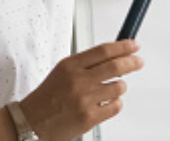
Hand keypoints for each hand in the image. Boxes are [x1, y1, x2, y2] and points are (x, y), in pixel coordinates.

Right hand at [20, 40, 143, 140]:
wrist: (30, 122)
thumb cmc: (47, 98)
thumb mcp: (62, 72)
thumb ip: (85, 64)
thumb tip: (114, 56)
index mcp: (70, 65)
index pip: (104, 50)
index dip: (123, 46)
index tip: (134, 45)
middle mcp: (78, 80)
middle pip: (116, 66)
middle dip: (132, 62)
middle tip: (139, 61)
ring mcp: (84, 100)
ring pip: (119, 87)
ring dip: (120, 86)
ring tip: (112, 88)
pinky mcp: (89, 118)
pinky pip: (115, 106)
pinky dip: (115, 103)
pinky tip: (107, 103)